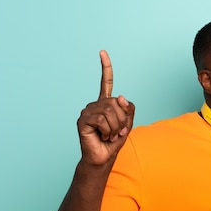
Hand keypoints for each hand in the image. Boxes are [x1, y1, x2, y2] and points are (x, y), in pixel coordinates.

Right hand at [77, 50, 134, 165]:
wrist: (103, 157)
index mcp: (105, 103)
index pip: (106, 82)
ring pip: (110, 111)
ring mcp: (87, 111)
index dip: (106, 68)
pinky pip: (102, 119)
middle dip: (122, 120)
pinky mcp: (83, 120)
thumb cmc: (113, 141)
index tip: (102, 52)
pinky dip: (108, 130)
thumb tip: (120, 96)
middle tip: (116, 132)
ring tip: (109, 135)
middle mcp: (95, 104)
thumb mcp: (127, 124)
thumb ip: (128, 109)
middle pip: (116, 102)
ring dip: (115, 127)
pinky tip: (102, 136)